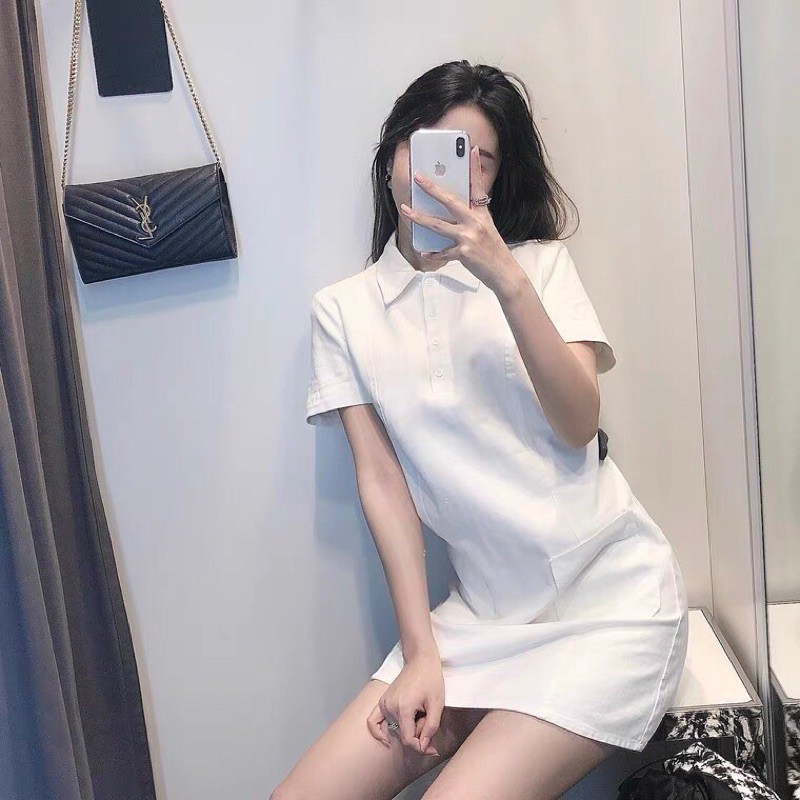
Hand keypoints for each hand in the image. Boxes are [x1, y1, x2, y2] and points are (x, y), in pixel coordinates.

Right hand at [366, 655, 443, 755]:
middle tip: (429, 720)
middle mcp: (389, 706)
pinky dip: (378, 731)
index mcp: (403, 708)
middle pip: (403, 734)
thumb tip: (423, 747)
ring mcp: (383, 703)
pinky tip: (386, 738)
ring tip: (419, 717)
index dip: (422, 746)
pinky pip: (373, 720)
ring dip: (408, 729)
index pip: (408, 739)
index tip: (433, 748)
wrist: (421, 660)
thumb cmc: (431, 680)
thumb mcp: (437, 704)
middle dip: (418, 734)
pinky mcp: (382, 701)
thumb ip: (430, 728)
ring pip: (395, 729)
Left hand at [399, 144, 518, 293]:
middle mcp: (476, 222)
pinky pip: (443, 252)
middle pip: (450, 201)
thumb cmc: (493, 249)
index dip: (474, 167)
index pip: (477, 186)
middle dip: (432, 188)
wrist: (503, 271)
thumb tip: (455, 208)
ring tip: (405, 211)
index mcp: (482, 213)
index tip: (470, 149)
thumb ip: (473, 215)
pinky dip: (433, 253)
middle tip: (418, 178)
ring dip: (420, 218)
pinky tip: (424, 252)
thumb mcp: (487, 227)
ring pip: (439, 225)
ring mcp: (469, 237)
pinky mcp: (464, 253)